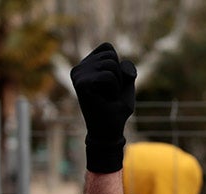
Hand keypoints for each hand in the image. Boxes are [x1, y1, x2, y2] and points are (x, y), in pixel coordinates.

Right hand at [70, 42, 136, 173]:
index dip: (118, 66)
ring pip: (111, 64)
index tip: (113, 85)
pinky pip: (109, 76)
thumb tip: (123, 63)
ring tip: (108, 97)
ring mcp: (78, 74)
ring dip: (117, 83)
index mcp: (87, 65)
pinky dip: (114, 89)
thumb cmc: (116, 109)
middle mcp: (79, 68)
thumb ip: (126, 70)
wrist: (108, 132)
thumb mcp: (126, 86)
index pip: (108, 48)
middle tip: (111, 93)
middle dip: (119, 75)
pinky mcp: (81, 83)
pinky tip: (106, 99)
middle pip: (111, 55)